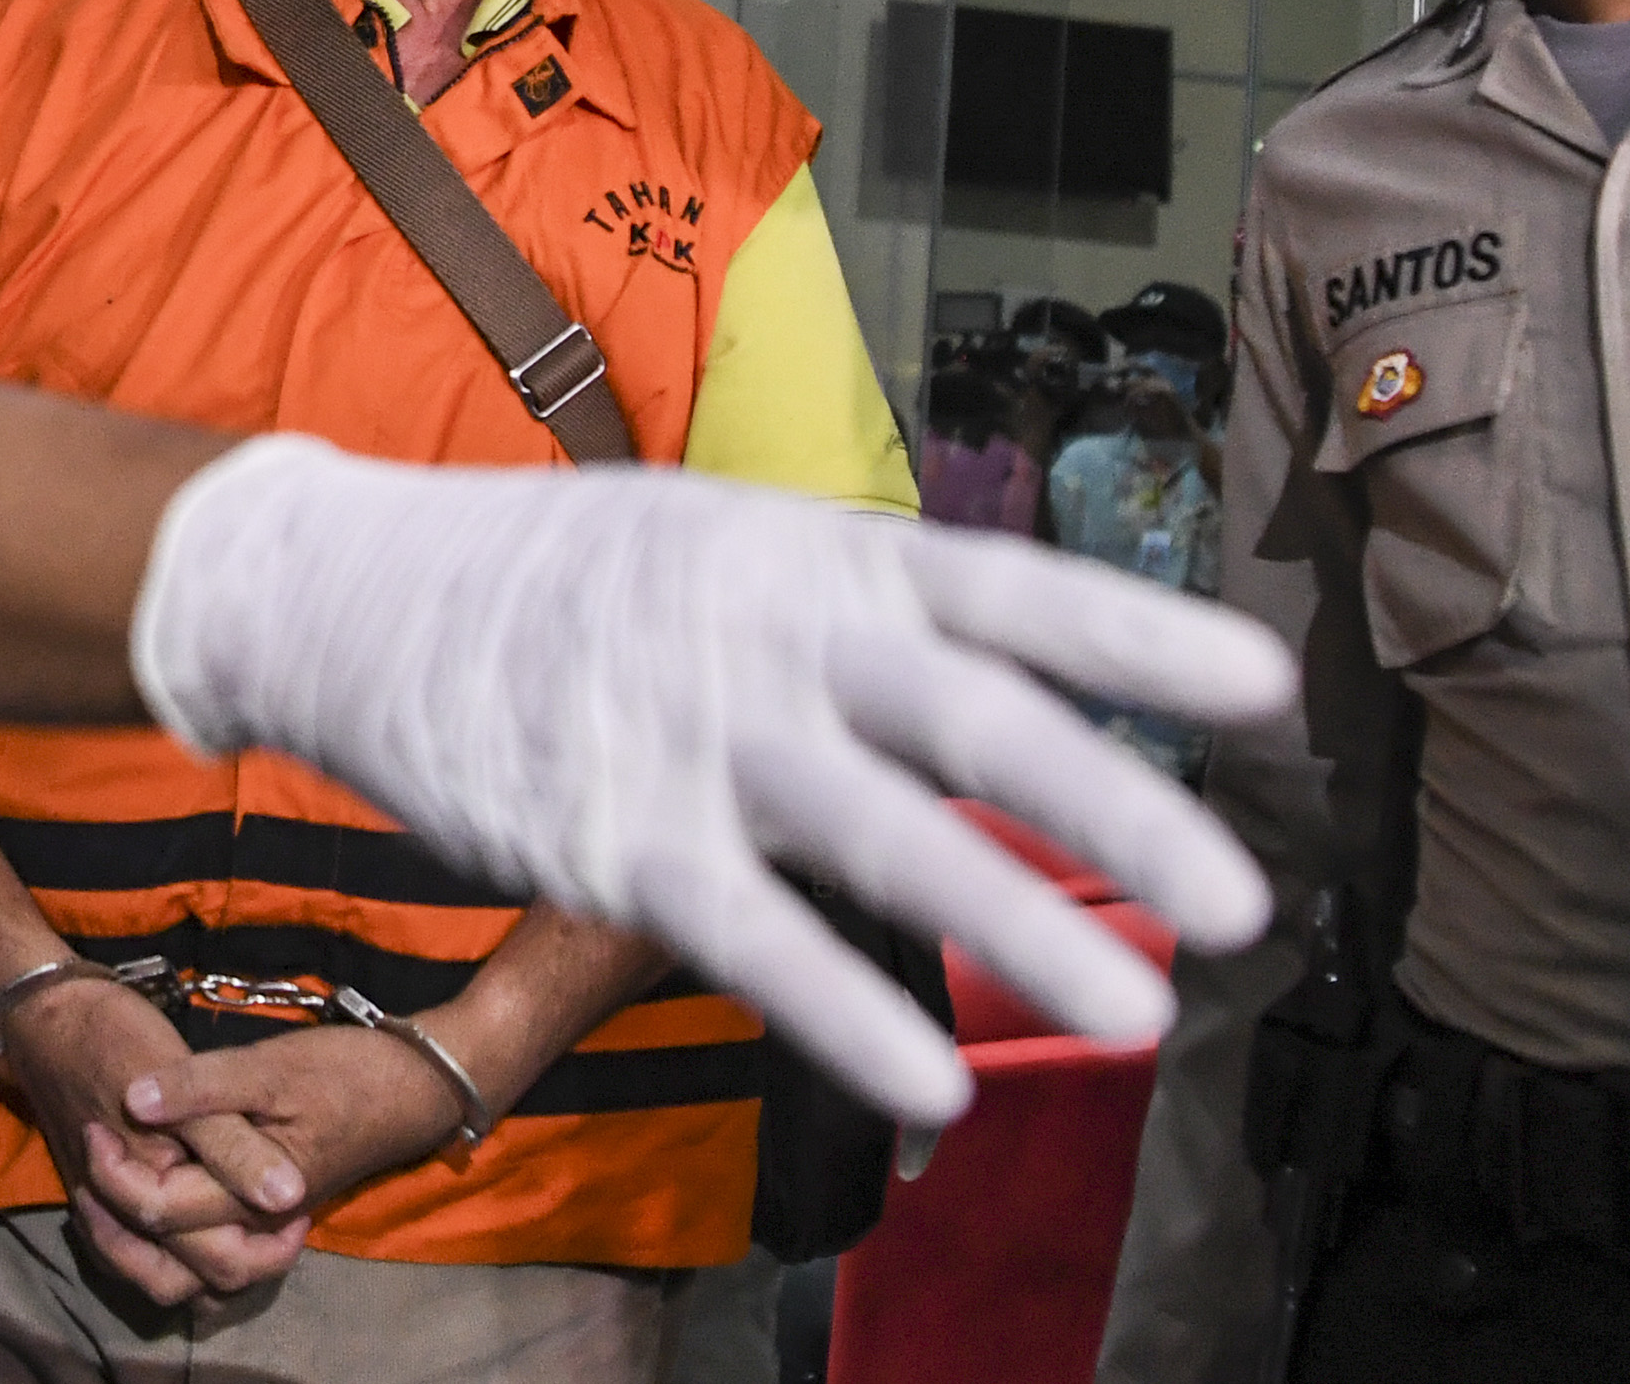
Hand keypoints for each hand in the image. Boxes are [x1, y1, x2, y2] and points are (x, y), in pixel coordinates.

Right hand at [0, 976, 308, 1304]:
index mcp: (147, 1201)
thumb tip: (289, 1196)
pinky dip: (172, 1247)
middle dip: (243, 1261)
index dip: (270, 1246)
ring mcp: (103, 1211)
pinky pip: (135, 1249)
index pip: (220, 1262)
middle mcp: (119, 1221)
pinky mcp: (98, 1196)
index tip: (298, 1204)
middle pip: (189, 1281)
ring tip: (250, 1221)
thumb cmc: (117, 1044)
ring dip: (205, 1261)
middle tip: (284, 1217)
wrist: (49, 1021)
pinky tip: (205, 1214)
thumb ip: (232, 1148)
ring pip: (160, 1274)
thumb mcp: (189, 1094)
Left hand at [112, 1025, 466, 1226]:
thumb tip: (133, 1099)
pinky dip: (176, 1224)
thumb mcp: (272, 1067)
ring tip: (107, 1184)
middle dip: (113, 1212)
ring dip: (141, 1233)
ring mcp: (262, 1219)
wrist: (417, 1087)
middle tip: (89, 1150)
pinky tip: (156, 1182)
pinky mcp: (270, 1205)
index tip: (95, 1120)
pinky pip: (211, 1237)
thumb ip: (202, 1086)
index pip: (157, 1207)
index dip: (113, 1171)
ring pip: (189, 1260)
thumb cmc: (347, 1073)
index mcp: (249, 1195)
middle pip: (165, 1248)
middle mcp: (252, 1223)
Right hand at [129, 442, 1301, 1124]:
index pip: (1009, 586)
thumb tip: (1019, 681)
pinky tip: (941, 1086)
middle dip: (1120, 812)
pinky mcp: (615, 839)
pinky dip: (850, 1014)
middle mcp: (775, 633)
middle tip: (1243, 907)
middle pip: (976, 720)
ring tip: (1140, 1018)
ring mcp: (695, 734)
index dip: (1140, 634)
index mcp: (820, 551)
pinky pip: (754, 941)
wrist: (358, 592)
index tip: (1270, 691)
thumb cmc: (578, 580)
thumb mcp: (734, 543)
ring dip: (1022, 931)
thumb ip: (865, 612)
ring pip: (885, 838)